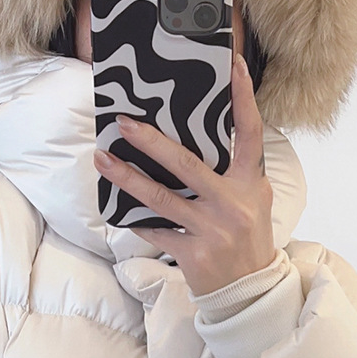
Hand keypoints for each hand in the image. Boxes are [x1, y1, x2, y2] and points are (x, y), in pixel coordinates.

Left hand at [93, 53, 276, 295]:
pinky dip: (135, 218)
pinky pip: (155, 229)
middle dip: (151, 141)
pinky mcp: (192, 253)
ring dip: (127, 177)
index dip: (244, 98)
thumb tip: (194, 137)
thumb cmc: (248, 238)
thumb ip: (233, 171)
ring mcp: (211, 229)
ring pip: (161, 197)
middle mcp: (232, 203)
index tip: (235, 66)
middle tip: (123, 122)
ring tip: (103, 158)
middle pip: (187, 163)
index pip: (250, 133)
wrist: (249, 291)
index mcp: (252, 183)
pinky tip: (116, 206)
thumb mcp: (254, 200)